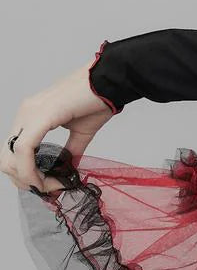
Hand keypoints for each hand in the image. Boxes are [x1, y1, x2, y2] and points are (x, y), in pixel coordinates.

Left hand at [1, 56, 115, 195]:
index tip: (49, 186)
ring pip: (10, 158)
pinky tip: (44, 180)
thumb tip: (67, 171)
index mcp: (32, 115)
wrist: (112, 81)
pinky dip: (30, 171)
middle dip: (25, 182)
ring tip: (52, 185)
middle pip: (6, 159)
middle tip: (49, 189)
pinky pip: (24, 150)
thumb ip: (70, 152)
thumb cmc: (99, 100)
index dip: (26, 176)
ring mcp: (30, 113)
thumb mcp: (81, 133)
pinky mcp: (41, 116)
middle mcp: (26, 113)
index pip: (13, 153)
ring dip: (29, 180)